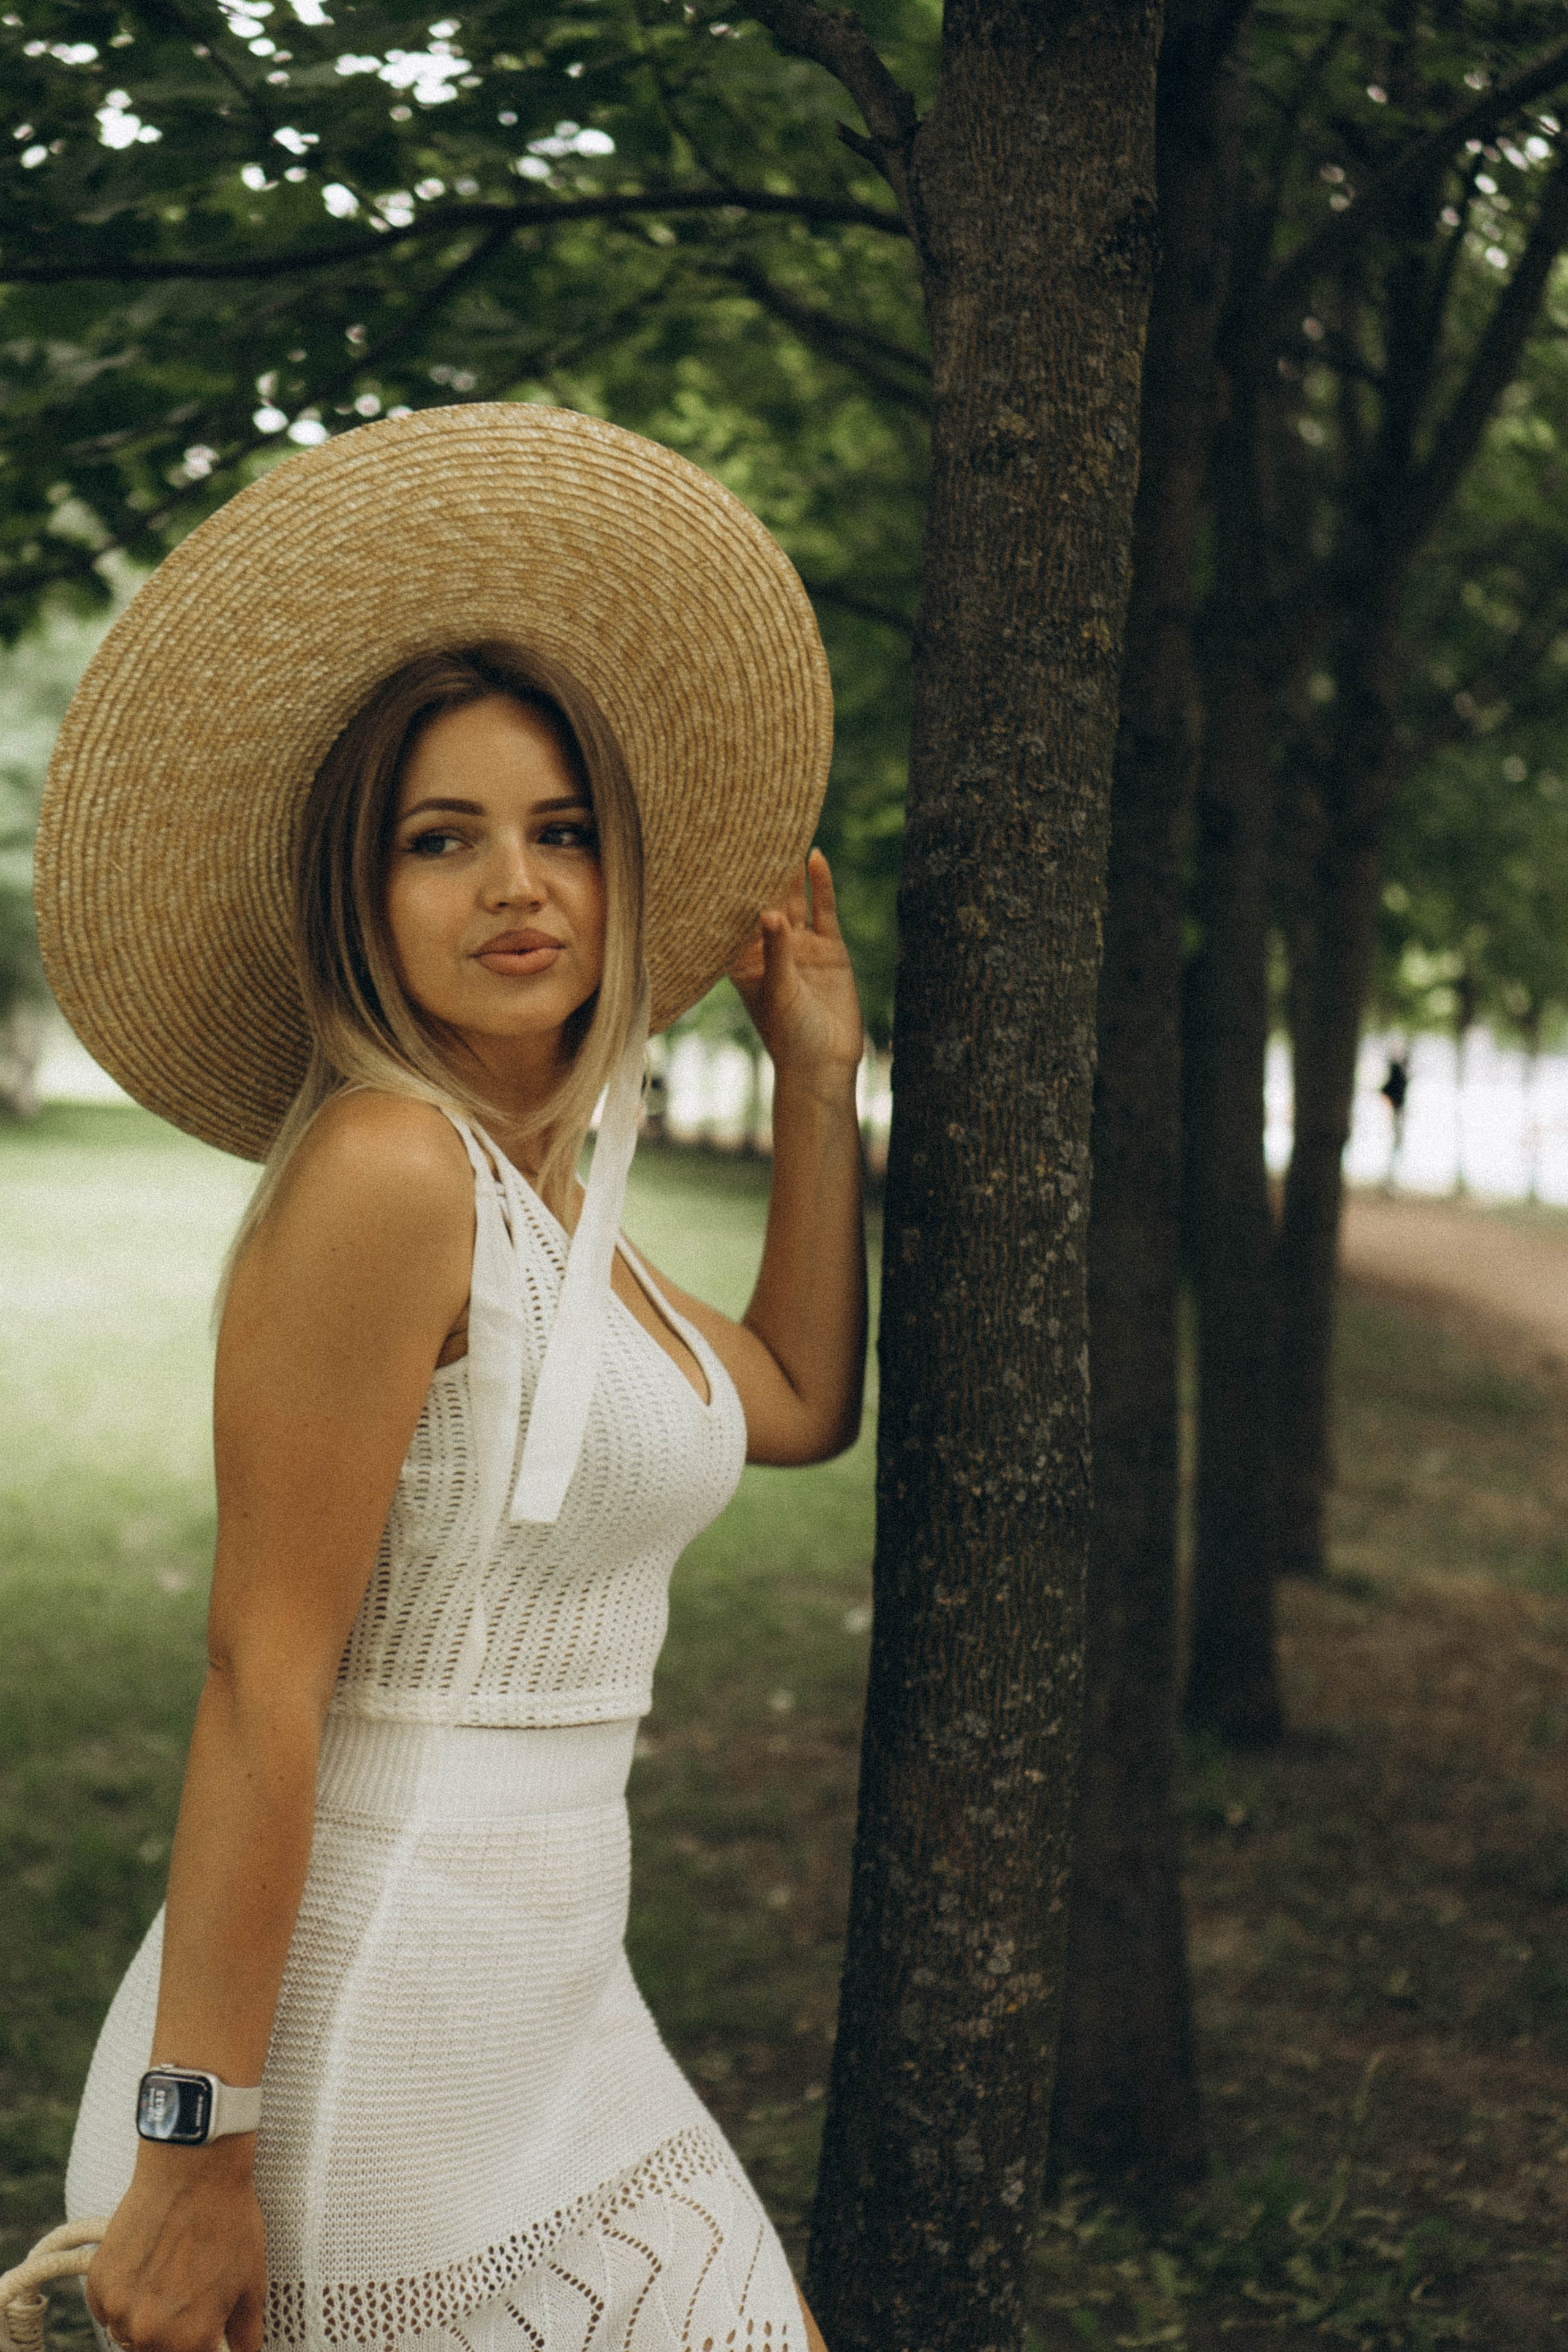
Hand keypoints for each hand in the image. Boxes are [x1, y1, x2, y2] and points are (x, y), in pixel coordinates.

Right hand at [87, 2139, 265, 2351]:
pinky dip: (122, 2297)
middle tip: (189, 2294)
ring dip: (145, 2318)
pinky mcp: (98, 2282)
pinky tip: (146, 2265)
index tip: (207, 2323)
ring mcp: (118, 2308)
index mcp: (189, 2340)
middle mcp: (147, 2333)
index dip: (204, 2342)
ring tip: (168, 2276)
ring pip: (129, 2334)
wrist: (193, 2169)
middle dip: (174, 2334)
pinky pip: (107, 2309)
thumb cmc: (227, 2221)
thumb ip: (246, 2332)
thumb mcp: (252, 2282)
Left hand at [727, 848, 863, 1083]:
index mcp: (743, 959)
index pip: (731, 915)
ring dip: (787, 869)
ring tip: (782, 829)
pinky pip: (823, 910)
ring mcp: (800, 945)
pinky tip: (815, 857)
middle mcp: (769, 947)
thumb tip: (769, 911)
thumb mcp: (778, 993)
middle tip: (749, 826)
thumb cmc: (789, 1036)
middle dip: (756, 867)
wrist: (825, 1063)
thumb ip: (776, 952)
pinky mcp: (829, 948)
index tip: (716, 850)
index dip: (726, 885)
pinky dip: (820, 885)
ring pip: (792, 898)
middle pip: (761, 898)